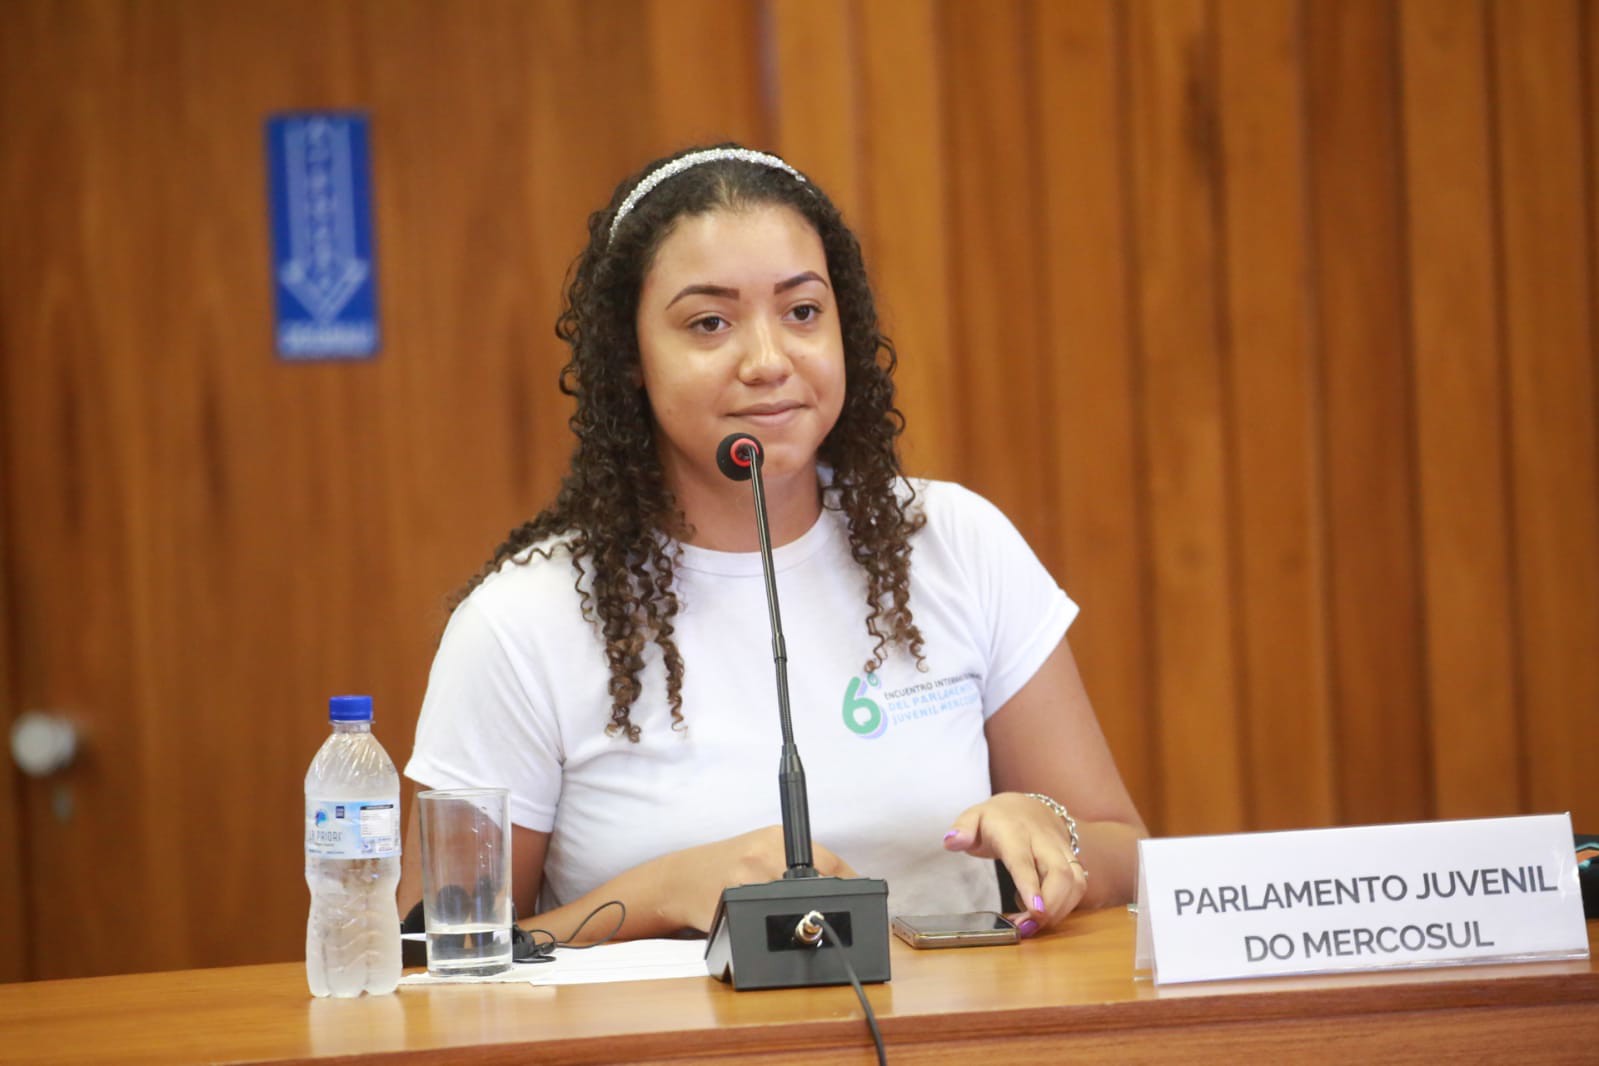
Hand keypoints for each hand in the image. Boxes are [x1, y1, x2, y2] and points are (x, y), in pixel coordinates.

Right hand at [660, 825, 856, 932]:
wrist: (680, 879)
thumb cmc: (727, 866)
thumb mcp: (763, 850)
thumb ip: (797, 863)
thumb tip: (843, 885)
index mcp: (778, 836)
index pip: (831, 862)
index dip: (850, 885)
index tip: (862, 901)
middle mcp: (766, 851)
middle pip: (821, 883)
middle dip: (830, 905)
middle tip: (830, 918)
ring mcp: (750, 876)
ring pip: (798, 904)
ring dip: (804, 918)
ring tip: (801, 924)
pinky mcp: (735, 900)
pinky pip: (769, 920)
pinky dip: (777, 927)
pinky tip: (773, 927)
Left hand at [942, 792, 1087, 934]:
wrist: (1030, 808)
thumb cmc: (998, 818)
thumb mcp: (974, 817)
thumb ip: (963, 829)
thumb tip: (950, 841)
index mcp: (1015, 832)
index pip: (1024, 860)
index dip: (1030, 886)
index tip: (1035, 911)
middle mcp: (1043, 841)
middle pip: (1059, 874)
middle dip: (1051, 906)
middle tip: (1028, 929)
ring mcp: (1061, 851)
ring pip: (1075, 881)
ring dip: (1060, 910)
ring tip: (1033, 925)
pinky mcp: (1072, 862)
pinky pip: (1078, 886)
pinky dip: (1065, 906)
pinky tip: (1042, 912)